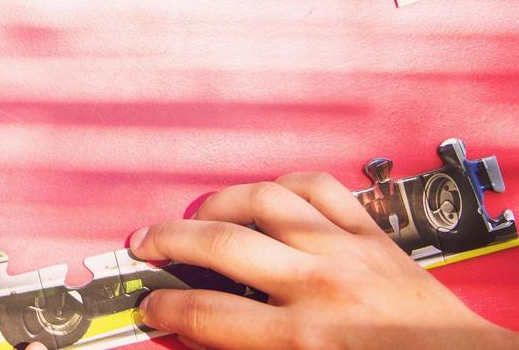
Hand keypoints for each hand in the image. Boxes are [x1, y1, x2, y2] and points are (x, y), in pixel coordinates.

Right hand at [130, 175, 518, 349]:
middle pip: (220, 245)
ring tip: (195, 214)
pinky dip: (283, 184)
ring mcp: (347, 249)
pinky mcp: (374, 232)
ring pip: (264, 199)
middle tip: (144, 246)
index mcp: (305, 340)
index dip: (163, 312)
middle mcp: (320, 286)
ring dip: (217, 202)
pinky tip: (265, 195)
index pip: (207, 318)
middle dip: (167, 242)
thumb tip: (207, 339)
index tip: (147, 307)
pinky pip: (319, 187)